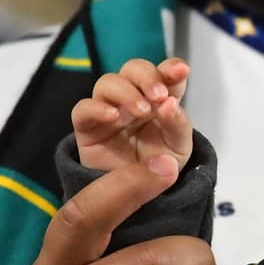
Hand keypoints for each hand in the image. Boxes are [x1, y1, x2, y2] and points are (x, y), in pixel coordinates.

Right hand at [71, 57, 191, 171]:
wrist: (139, 196)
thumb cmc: (159, 166)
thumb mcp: (179, 148)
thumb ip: (178, 124)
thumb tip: (170, 103)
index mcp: (159, 101)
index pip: (164, 74)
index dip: (171, 68)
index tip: (180, 70)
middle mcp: (133, 99)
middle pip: (133, 69)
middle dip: (147, 76)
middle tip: (159, 95)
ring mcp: (109, 110)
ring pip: (108, 82)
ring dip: (126, 92)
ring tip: (141, 112)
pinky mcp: (88, 127)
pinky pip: (83, 109)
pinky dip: (96, 108)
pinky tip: (113, 116)